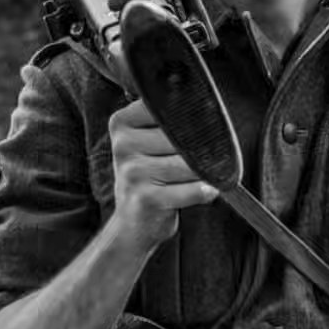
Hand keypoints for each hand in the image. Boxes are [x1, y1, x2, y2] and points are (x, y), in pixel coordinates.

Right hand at [108, 99, 220, 250]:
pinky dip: (205, 191)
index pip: (165, 107)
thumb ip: (166, 122)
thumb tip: (207, 113)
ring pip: (188, 164)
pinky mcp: (146, 198)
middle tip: (203, 157)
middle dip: (199, 149)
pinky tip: (206, 191)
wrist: (133, 221)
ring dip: (204, 172)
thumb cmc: (149, 175)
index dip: (189, 116)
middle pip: (180, 136)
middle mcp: (123, 145)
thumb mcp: (147, 142)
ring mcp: (132, 173)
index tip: (196, 126)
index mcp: (121, 123)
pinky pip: (191, 190)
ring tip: (202, 176)